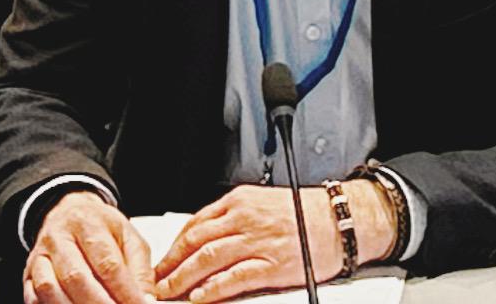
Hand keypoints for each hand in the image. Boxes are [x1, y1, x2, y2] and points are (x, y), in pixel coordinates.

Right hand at [24, 191, 155, 303]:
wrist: (67, 211)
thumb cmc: (101, 227)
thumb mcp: (128, 236)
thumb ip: (139, 270)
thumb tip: (146, 302)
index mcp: (88, 223)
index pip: (107, 264)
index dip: (125, 292)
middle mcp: (59, 237)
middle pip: (77, 277)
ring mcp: (40, 255)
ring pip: (50, 289)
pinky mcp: (29, 272)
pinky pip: (33, 296)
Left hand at [155, 186, 356, 302]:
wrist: (338, 221)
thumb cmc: (305, 213)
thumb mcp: (262, 203)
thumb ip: (234, 218)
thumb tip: (205, 237)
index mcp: (239, 201)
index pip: (196, 223)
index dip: (175, 245)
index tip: (163, 260)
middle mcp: (244, 218)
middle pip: (195, 241)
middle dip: (171, 263)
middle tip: (156, 280)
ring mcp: (257, 241)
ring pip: (208, 259)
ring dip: (183, 277)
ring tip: (169, 292)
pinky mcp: (271, 264)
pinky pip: (234, 278)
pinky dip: (213, 288)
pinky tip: (200, 296)